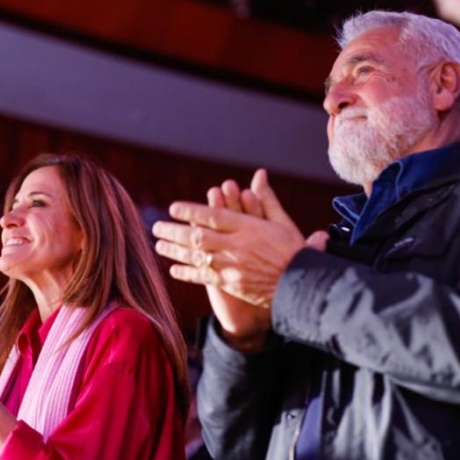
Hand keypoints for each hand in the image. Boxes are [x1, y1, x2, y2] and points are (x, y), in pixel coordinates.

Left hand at [153, 169, 312, 342]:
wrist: (302, 285)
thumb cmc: (293, 251)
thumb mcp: (282, 222)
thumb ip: (266, 198)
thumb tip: (259, 174)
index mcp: (248, 227)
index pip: (213, 216)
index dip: (191, 211)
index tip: (173, 208)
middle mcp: (236, 246)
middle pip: (198, 237)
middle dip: (174, 232)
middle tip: (157, 227)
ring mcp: (231, 266)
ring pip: (196, 257)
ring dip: (175, 251)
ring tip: (158, 245)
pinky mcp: (230, 284)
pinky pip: (203, 277)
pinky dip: (187, 272)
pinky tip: (173, 269)